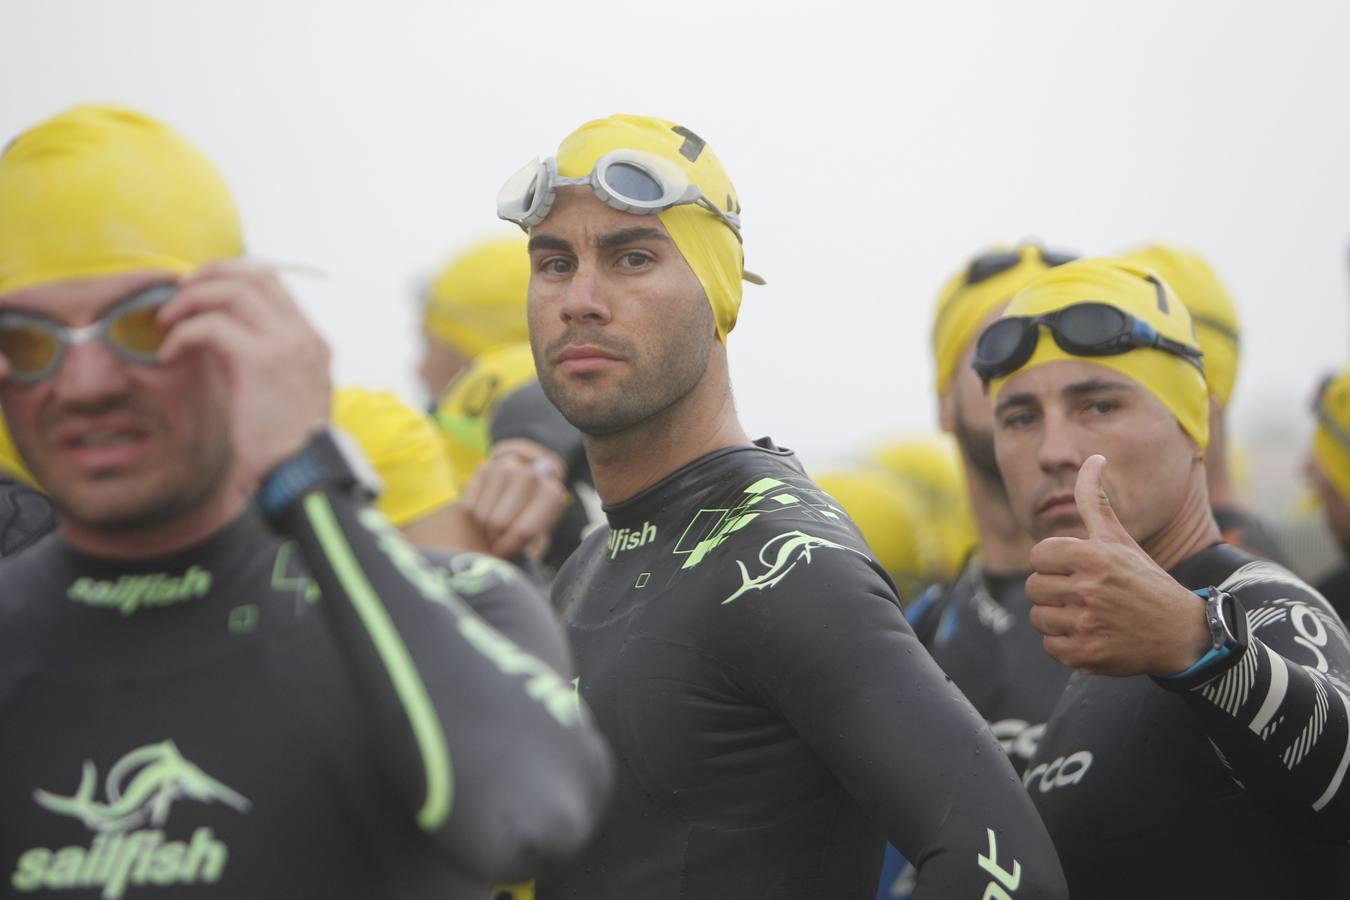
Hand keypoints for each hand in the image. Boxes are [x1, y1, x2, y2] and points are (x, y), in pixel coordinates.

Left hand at [157, 261, 330, 487]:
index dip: (231, 277)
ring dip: (191, 299)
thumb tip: (218, 341)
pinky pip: (212, 326)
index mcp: (311, 342)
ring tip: (166, 321)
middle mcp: (304, 335)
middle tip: (177, 295)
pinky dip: (183, 334)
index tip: (200, 294)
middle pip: (255, 273)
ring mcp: (288, 344)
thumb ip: (261, 363)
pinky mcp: (262, 360)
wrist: (301, 474)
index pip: (273, 283)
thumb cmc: (284, 447)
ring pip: (234, 289)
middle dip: (209, 274)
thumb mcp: (281, 395)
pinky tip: (169, 355)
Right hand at [458, 438, 566, 559]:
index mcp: (551, 494)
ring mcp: (506, 468)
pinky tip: (485, 509)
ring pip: (482, 515)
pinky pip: (469, 506)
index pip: (523, 530)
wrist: (522, 487)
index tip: (504, 553)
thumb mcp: (537, 531)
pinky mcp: (484, 468)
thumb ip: (526, 541)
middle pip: (498, 523)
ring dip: (484, 527)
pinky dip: (473, 514)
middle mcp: (530, 476)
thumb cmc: (529, 518)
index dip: (509, 548)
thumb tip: (499, 562)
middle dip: (495, 538)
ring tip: (494, 525)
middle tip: (498, 540)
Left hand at [1025, 455, 1210, 676]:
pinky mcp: (1087, 654)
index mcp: (1094, 557)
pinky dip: (1064, 644)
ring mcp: (1088, 623)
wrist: (1182, 633)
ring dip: (1056, 618)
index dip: (1051, 563)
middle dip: (1052, 590)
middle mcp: (1090, 589)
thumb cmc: (1145, 580)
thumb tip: (1093, 458)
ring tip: (1084, 614)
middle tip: (1080, 594)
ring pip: (1038, 618)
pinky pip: (1050, 647)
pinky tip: (1087, 635)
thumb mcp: (1120, 539)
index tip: (1072, 569)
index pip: (1038, 556)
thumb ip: (1095, 501)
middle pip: (1034, 588)